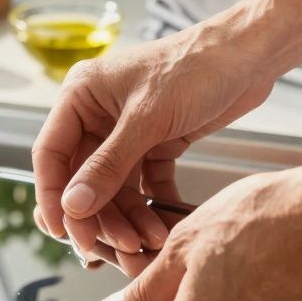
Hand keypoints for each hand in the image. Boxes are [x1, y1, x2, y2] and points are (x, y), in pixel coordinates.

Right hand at [32, 18, 275, 265]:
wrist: (250, 54)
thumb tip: (73, 206)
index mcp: (81, 95)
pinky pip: (145, 183)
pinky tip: (163, 226)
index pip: (51, 154)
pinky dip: (154, 205)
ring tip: (148, 241)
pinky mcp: (157, 142)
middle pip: (84, 177)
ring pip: (116, 186)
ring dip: (130, 216)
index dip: (53, 196)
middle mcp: (98, 113)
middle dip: (101, 214)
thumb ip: (108, 166)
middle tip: (118, 246)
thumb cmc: (196, 67)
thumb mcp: (147, 120)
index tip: (65, 233)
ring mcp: (127, 130)